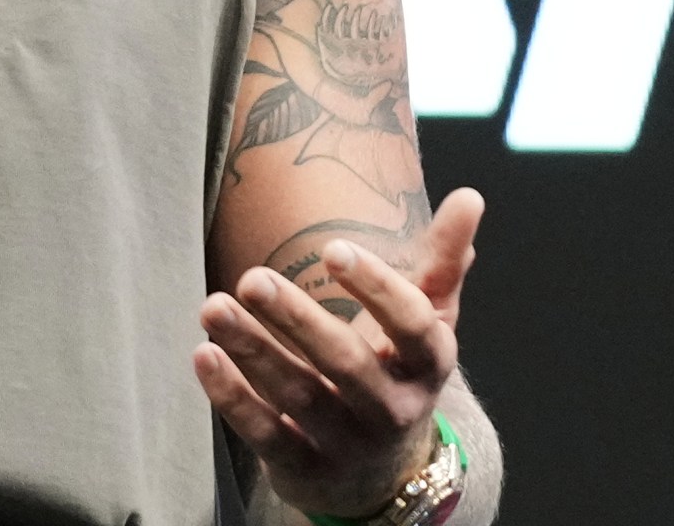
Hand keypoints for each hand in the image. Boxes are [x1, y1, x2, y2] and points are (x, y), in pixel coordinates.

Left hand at [193, 188, 484, 517]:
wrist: (380, 477)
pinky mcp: (303, 470)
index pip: (413, 326)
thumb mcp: (427, 323)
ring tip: (212, 306)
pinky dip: (233, 398)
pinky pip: (265, 435)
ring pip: (298, 396)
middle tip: (251, 278)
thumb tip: (469, 197)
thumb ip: (442, 262)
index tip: (332, 248)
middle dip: (298, 320)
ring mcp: (347, 445)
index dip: (376, 288)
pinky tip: (204, 354)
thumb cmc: (397, 373)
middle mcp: (392, 409)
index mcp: (427, 365)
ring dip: (253, 351)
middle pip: (347, 364)